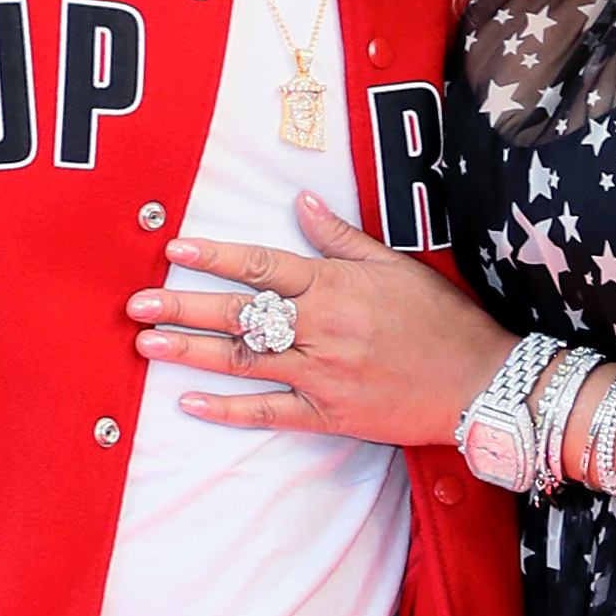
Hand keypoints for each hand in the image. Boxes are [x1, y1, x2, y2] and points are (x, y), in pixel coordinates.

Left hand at [131, 188, 514, 449]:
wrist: (481, 383)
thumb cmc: (443, 321)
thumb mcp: (395, 265)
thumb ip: (341, 238)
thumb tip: (302, 201)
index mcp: (335, 286)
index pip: (262, 265)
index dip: (214, 256)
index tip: (172, 250)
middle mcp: (322, 327)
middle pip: (239, 313)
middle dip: (182, 308)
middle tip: (135, 305)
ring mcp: (323, 374)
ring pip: (244, 361)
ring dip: (190, 353)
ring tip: (146, 346)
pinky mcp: (330, 414)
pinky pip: (270, 413)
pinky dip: (228, 409)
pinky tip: (189, 402)